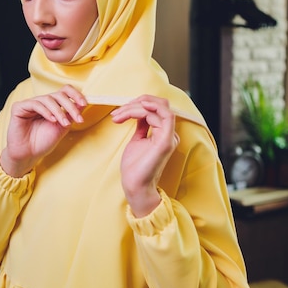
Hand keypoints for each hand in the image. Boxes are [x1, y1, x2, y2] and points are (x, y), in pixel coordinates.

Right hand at [0, 85, 86, 176]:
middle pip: (59, 94)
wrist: (28, 155)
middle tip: (77, 118)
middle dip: (71, 106)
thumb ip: (71, 115)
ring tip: (64, 123)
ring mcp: (30, 104)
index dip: (75, 94)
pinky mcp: (19, 107)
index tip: (84, 103)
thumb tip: (83, 103)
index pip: (64, 91)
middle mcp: (41, 102)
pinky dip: (46, 111)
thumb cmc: (42, 142)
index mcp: (52, 105)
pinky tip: (52, 120)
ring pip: (48, 99)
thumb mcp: (62, 127)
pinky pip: (35, 104)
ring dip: (59, 111)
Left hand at [110, 95, 179, 216]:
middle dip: (137, 102)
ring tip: (118, 116)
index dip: (138, 103)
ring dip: (134, 107)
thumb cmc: (135, 167)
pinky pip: (164, 116)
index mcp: (164, 132)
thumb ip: (142, 126)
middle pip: (160, 104)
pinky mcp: (166, 141)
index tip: (119, 111)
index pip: (156, 107)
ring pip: (158, 108)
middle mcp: (169, 133)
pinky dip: (148, 109)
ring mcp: (169, 137)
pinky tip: (132, 111)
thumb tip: (140, 112)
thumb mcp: (137, 140)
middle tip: (118, 112)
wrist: (134, 185)